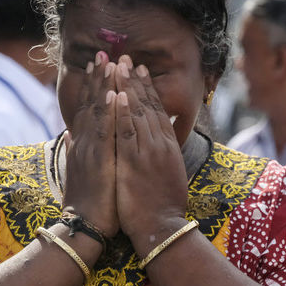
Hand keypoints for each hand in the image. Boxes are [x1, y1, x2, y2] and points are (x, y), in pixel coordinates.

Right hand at [62, 51, 118, 237]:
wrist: (85, 226)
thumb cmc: (93, 200)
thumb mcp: (87, 170)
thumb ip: (81, 149)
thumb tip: (75, 133)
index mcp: (87, 143)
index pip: (92, 107)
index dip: (96, 85)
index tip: (102, 64)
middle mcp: (87, 142)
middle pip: (94, 103)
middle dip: (100, 77)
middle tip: (105, 52)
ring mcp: (92, 150)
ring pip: (99, 112)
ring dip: (105, 86)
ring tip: (110, 63)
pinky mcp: (100, 162)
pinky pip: (106, 133)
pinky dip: (109, 113)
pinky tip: (113, 95)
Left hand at [113, 55, 188, 243]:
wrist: (163, 227)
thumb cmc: (165, 204)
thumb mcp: (169, 173)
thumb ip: (162, 154)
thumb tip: (159, 140)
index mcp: (169, 146)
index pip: (157, 110)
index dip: (147, 89)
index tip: (138, 71)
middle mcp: (161, 144)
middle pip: (147, 106)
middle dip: (135, 81)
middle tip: (127, 58)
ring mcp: (148, 152)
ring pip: (136, 114)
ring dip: (126, 89)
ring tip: (119, 67)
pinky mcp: (135, 163)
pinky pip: (127, 132)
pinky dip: (122, 113)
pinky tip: (116, 96)